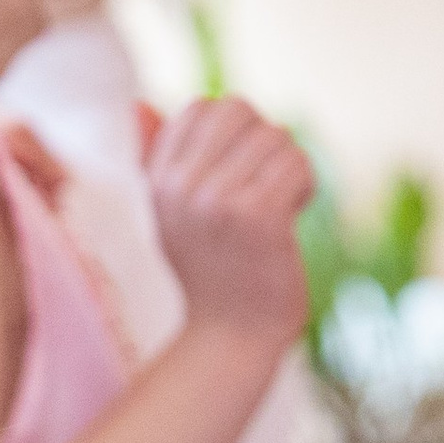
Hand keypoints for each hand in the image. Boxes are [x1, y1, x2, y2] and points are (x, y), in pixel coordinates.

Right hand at [147, 98, 315, 348]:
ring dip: (289, 168)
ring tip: (278, 207)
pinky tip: (293, 216)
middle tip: (264, 185)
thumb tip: (138, 106)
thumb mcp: (172, 213)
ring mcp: (217, 201)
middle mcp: (181, 188)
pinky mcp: (256, 216)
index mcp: (158, 182)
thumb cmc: (211, 271)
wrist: (233, 336)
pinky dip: (305, 187)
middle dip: (263, 141)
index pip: (200, 108)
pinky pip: (296, 164)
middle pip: (239, 110)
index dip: (232, 132)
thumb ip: (158, 159)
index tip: (235, 174)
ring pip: (275, 136)